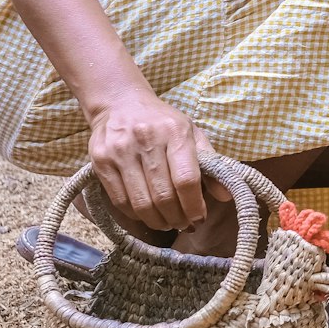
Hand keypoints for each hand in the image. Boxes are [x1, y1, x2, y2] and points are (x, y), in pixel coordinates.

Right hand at [87, 89, 222, 232]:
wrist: (120, 103)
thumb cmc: (162, 122)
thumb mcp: (192, 133)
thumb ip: (211, 163)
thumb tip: (227, 195)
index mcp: (174, 132)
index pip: (186, 179)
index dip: (194, 206)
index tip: (199, 217)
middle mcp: (146, 140)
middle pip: (164, 196)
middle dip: (178, 218)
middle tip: (184, 224)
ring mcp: (120, 152)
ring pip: (142, 203)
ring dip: (158, 221)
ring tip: (168, 223)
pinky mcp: (100, 162)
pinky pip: (120, 201)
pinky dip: (137, 215)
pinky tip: (147, 214)